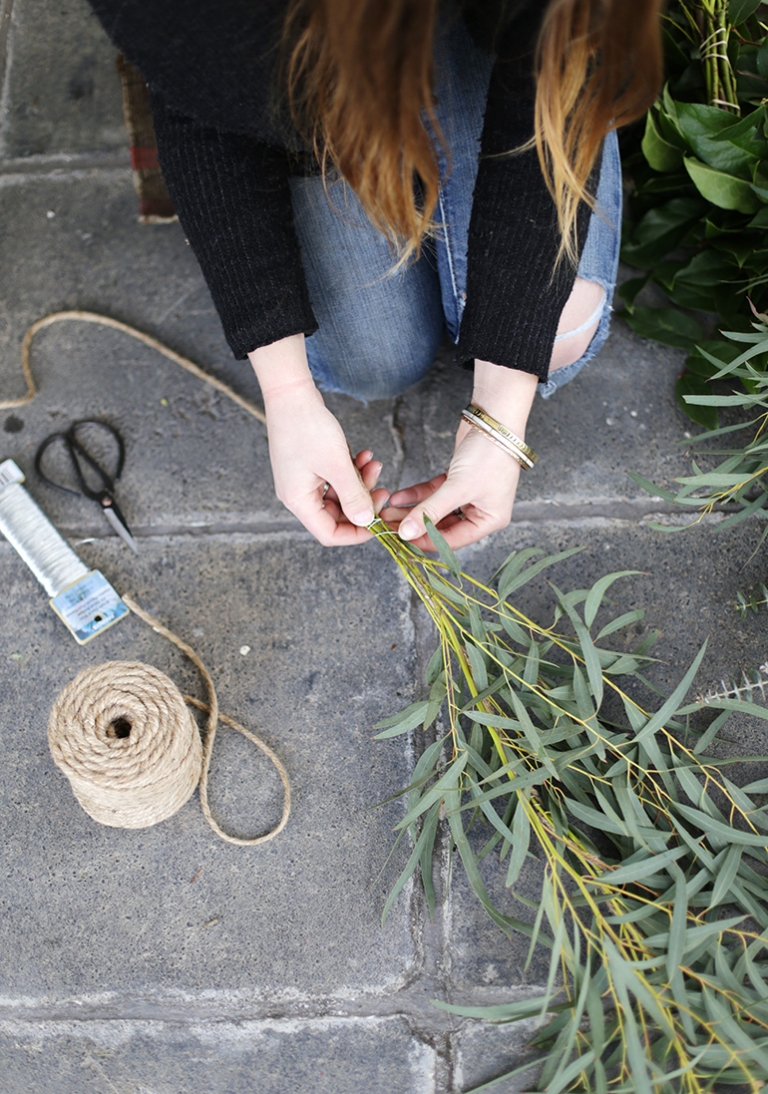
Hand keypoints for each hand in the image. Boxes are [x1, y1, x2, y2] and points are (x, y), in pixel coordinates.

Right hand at [250, 336, 385, 544]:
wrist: (291, 393)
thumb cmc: (308, 427)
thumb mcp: (336, 464)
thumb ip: (353, 495)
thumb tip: (366, 521)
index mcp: (298, 501)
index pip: (329, 533)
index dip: (356, 533)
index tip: (379, 523)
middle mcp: (298, 494)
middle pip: (337, 515)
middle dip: (362, 502)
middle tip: (383, 489)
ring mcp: (304, 480)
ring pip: (340, 494)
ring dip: (360, 482)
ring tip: (375, 464)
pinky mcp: (310, 466)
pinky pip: (336, 478)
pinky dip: (353, 470)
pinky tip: (365, 456)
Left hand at [381, 423, 521, 549]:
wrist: (494, 418)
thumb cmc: (489, 454)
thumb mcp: (458, 487)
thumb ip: (431, 511)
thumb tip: (407, 533)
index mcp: (489, 521)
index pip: (452, 540)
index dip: (424, 541)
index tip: (399, 540)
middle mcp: (480, 511)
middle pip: (441, 527)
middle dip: (414, 525)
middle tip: (388, 525)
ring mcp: (468, 496)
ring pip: (435, 510)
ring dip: (412, 511)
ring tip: (388, 511)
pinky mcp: (457, 481)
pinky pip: (434, 494)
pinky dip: (417, 494)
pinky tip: (398, 497)